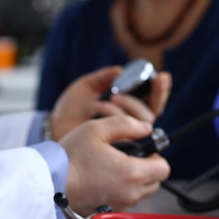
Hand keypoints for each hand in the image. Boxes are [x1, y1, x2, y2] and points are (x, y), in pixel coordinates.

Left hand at [50, 66, 171, 140]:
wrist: (55, 127)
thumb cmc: (72, 109)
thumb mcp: (87, 87)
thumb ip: (103, 77)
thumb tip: (120, 70)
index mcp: (128, 107)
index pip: (152, 100)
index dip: (160, 89)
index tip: (163, 77)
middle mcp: (130, 123)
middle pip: (152, 113)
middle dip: (147, 97)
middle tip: (130, 89)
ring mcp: (125, 136)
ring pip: (143, 121)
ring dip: (127, 106)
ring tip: (106, 99)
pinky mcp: (118, 148)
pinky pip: (128, 133)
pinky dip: (115, 117)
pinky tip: (98, 107)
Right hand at [59, 115, 169, 215]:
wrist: (48, 182)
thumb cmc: (70, 157)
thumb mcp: (97, 129)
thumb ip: (126, 125)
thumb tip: (146, 128)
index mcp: (132, 172)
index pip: (164, 168)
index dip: (156, 157)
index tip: (143, 150)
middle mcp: (129, 193)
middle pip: (155, 182)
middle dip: (147, 169)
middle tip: (128, 157)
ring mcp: (119, 205)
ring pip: (141, 193)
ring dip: (134, 181)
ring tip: (113, 167)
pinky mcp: (108, 212)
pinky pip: (125, 201)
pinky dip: (121, 191)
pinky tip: (103, 180)